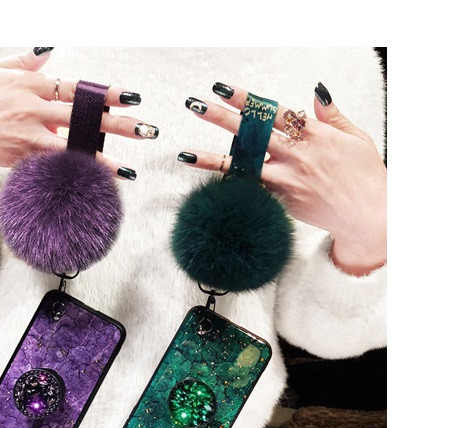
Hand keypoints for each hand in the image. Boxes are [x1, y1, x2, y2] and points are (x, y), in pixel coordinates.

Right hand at [0, 48, 157, 187]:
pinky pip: (52, 169)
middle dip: (117, 124)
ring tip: (128, 170)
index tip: (131, 97)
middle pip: (82, 118)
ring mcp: (28, 138)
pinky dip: (72, 176)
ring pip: (72, 149)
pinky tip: (93, 184)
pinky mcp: (21, 160)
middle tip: (145, 130)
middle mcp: (33, 112)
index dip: (106, 93)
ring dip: (102, 160)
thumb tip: (48, 54)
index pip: (76, 90)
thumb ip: (23, 64)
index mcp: (29, 87)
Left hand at [178, 82, 386, 275]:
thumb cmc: (364, 175)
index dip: (245, 99)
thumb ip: (332, 116)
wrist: (366, 214)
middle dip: (221, 117)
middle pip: (251, 132)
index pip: (272, 110)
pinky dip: (230, 188)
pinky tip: (206, 185)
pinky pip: (251, 192)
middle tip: (196, 106)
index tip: (222, 89)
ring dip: (211, 159)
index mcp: (314, 134)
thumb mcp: (356, 137)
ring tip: (185, 154)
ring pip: (242, 166)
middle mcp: (296, 154)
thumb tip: (316, 93)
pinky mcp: (281, 201)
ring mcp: (286, 179)